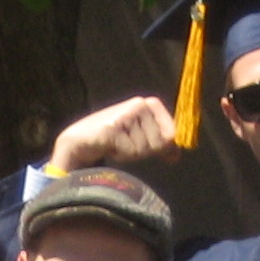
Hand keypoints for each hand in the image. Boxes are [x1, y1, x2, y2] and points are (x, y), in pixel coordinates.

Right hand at [48, 95, 178, 173]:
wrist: (83, 140)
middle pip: (159, 144)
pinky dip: (120, 155)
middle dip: (142, 151)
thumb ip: (160, 146)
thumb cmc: (114, 139)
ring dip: (129, 154)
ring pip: (143, 150)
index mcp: (151, 104)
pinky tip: (108, 146)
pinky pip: (130, 152)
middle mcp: (140, 104)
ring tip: (115, 143)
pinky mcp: (114, 126)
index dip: (158, 146)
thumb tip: (176, 156)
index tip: (140, 141)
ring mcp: (127, 114)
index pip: (172, 135)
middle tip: (125, 142)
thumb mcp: (141, 140)